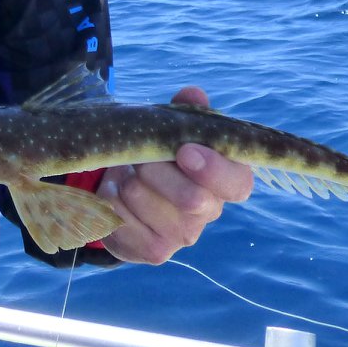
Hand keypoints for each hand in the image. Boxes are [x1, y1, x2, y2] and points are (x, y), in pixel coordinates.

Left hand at [98, 86, 254, 263]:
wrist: (130, 195)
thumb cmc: (161, 157)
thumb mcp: (173, 130)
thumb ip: (186, 112)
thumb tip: (192, 94)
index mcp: (227, 181)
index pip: (237, 184)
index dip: (212, 169)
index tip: (184, 151)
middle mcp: (211, 212)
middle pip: (190, 199)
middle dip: (154, 169)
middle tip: (140, 157)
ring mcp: (182, 236)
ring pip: (145, 201)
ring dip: (126, 179)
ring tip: (129, 174)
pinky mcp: (153, 252)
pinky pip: (120, 219)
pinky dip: (109, 199)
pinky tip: (117, 195)